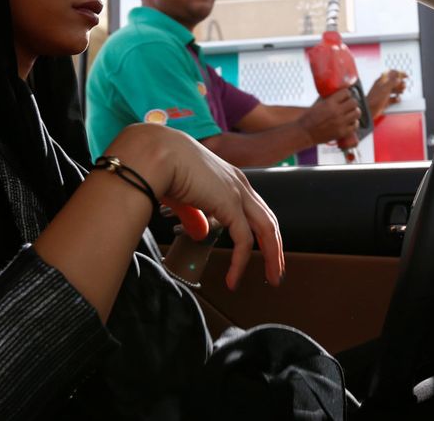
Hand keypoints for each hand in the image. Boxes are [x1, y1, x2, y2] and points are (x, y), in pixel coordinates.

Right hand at [103, 124, 283, 289]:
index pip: (256, 209)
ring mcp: (237, 193)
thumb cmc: (162, 168)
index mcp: (230, 178)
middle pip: (268, 220)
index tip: (262, 251)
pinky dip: (241, 262)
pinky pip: (243, 240)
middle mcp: (239, 184)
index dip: (261, 232)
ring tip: (272, 279)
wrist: (156, 153)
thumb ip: (194, 216)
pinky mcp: (230, 204)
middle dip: (275, 247)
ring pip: (267, 230)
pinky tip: (234, 279)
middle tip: (277, 270)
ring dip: (272, 256)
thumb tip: (201, 234)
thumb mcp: (183, 198)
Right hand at [299, 89, 362, 144]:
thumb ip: (329, 99)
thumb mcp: (318, 104)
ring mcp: (340, 123)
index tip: (346, 95)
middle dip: (352, 102)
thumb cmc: (308, 118)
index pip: (346, 93)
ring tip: (351, 113)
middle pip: (354, 102)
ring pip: (357, 113)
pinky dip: (354, 123)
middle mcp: (337, 112)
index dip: (347, 93)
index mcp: (330, 103)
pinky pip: (355, 125)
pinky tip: (351, 122)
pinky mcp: (342, 132)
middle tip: (349, 104)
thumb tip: (337, 95)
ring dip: (355, 112)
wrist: (305, 133)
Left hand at [366, 69, 408, 120]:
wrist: (370, 110)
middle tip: (404, 85)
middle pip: (394, 81)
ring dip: (399, 90)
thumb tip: (398, 79)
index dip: (399, 73)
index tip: (406, 75)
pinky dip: (396, 98)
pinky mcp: (386, 100)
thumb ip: (392, 82)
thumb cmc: (375, 99)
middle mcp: (383, 86)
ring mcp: (384, 93)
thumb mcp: (385, 88)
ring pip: (394, 89)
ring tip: (402, 91)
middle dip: (400, 83)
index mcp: (382, 81)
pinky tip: (397, 99)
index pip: (391, 73)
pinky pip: (393, 98)